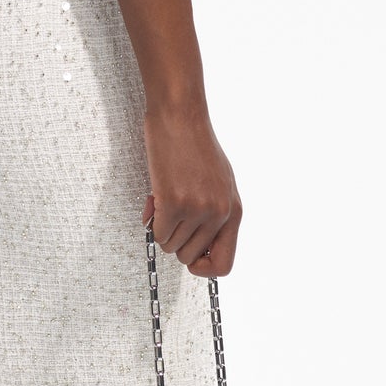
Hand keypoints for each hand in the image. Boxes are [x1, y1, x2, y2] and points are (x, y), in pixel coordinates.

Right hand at [143, 102, 239, 276]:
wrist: (180, 116)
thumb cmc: (194, 145)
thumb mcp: (219, 184)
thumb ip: (215, 215)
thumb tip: (199, 246)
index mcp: (234, 210)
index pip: (224, 264)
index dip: (203, 268)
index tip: (190, 257)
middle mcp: (220, 213)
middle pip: (190, 256)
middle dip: (176, 240)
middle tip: (171, 216)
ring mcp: (198, 209)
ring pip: (171, 245)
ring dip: (162, 227)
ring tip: (164, 199)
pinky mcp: (174, 203)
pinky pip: (157, 233)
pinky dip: (151, 221)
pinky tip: (154, 199)